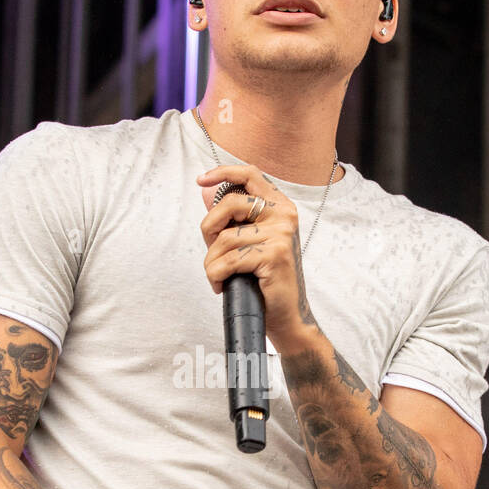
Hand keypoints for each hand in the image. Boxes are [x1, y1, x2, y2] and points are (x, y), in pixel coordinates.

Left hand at [198, 164, 316, 348]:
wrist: (287, 316)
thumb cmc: (265, 280)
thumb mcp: (249, 242)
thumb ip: (232, 219)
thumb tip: (206, 193)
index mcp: (280, 207)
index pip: (250, 174)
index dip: (223, 172)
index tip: (201, 179)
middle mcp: (284, 215)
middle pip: (229, 203)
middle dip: (208, 229)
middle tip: (211, 251)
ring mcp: (281, 234)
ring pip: (224, 238)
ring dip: (211, 262)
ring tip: (218, 277)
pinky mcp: (274, 255)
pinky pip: (228, 260)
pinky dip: (216, 275)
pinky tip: (221, 285)